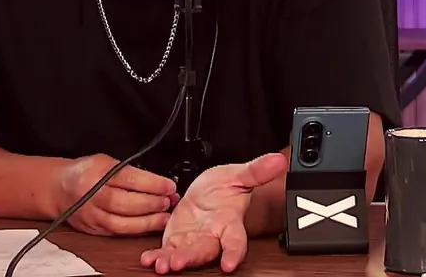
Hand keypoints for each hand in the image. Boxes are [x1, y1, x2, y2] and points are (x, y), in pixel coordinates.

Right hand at [53, 154, 177, 236]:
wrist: (59, 188)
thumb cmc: (85, 172)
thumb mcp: (105, 161)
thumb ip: (128, 170)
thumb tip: (157, 182)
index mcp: (97, 172)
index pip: (129, 179)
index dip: (152, 184)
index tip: (169, 186)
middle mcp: (93, 195)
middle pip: (125, 203)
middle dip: (152, 203)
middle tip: (168, 201)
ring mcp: (92, 215)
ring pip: (122, 223)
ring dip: (147, 221)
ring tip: (164, 217)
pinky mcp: (93, 229)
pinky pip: (117, 232)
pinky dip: (136, 230)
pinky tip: (149, 225)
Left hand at [141, 152, 287, 273]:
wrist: (210, 194)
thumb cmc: (226, 188)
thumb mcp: (239, 175)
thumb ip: (256, 170)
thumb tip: (278, 160)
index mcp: (230, 222)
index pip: (235, 240)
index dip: (234, 253)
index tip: (230, 264)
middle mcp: (213, 236)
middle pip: (205, 251)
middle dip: (192, 258)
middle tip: (179, 262)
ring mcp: (194, 240)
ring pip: (185, 254)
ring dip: (173, 261)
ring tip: (161, 265)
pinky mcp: (177, 241)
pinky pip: (167, 251)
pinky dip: (157, 256)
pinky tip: (148, 260)